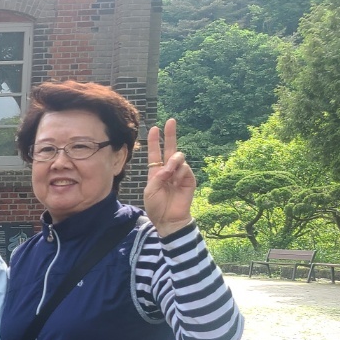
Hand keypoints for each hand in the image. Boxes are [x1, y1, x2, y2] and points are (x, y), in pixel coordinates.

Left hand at [143, 118, 197, 236]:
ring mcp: (179, 173)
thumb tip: (170, 165)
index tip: (155, 128)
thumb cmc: (156, 206)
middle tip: (171, 121)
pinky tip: (176, 181)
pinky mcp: (189, 179)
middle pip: (170, 149)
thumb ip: (158, 175)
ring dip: (173, 162)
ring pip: (178, 157)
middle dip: (171, 134)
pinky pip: (185, 168)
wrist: (168, 219)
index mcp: (156, 172)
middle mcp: (168, 170)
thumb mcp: (150, 190)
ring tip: (169, 174)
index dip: (155, 141)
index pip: (155, 154)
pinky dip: (179, 172)